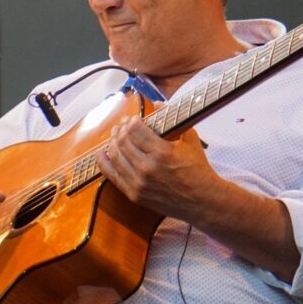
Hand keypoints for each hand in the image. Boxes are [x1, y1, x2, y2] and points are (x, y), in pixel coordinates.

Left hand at [97, 115, 218, 220]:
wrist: (201, 201)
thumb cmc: (197, 168)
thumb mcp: (190, 139)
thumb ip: (172, 119)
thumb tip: (157, 102)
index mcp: (162, 152)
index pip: (135, 130)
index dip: (131, 121)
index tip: (133, 119)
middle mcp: (148, 168)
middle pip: (123, 141)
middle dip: (120, 130)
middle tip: (122, 126)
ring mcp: (139, 183)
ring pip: (116, 156)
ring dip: (112, 143)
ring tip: (115, 136)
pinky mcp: (135, 195)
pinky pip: (113, 176)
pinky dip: (104, 163)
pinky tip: (101, 154)